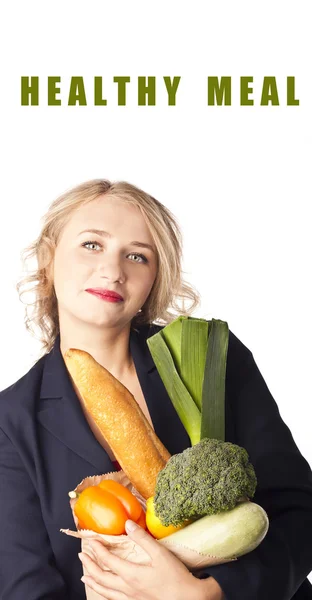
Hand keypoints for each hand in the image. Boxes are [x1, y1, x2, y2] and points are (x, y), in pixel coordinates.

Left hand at [78, 519, 211, 598]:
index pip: (107, 560)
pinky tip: (104, 592)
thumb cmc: (175, 577)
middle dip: (89, 565)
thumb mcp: (160, 554)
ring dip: (93, 581)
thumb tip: (127, 524)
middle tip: (81, 556)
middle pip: (101, 577)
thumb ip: (142, 538)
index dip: (97, 549)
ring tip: (84, 576)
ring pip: (104, 591)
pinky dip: (104, 594)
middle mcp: (126, 588)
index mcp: (130, 574)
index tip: (91, 540)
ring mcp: (130, 599)